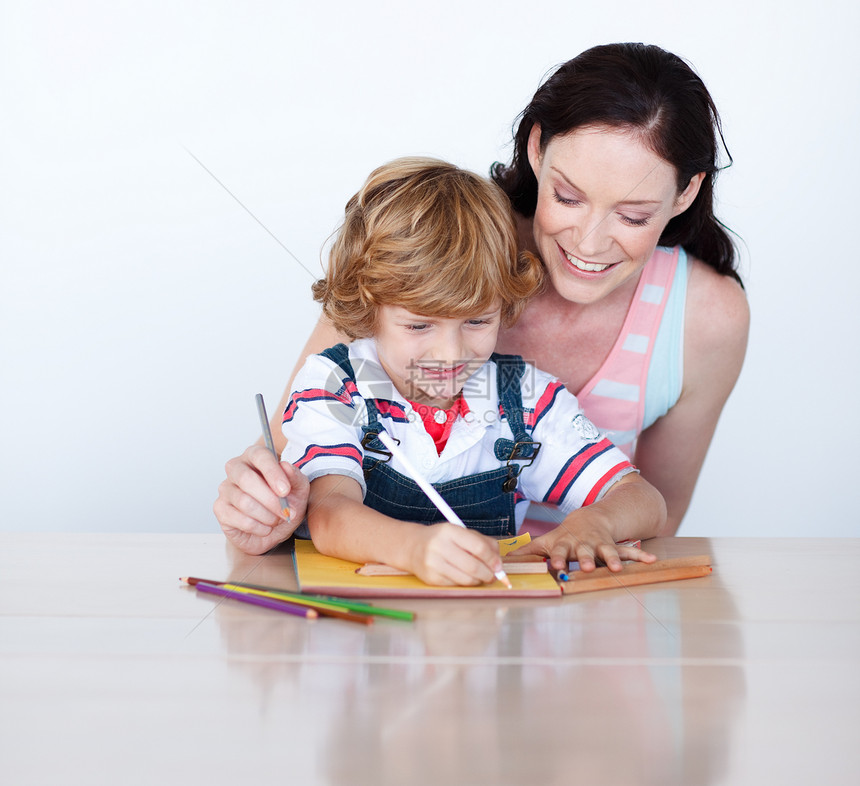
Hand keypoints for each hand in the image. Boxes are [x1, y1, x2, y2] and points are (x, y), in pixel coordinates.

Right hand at [213, 445, 308, 554]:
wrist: (275, 529)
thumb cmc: (285, 503)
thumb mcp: (299, 489)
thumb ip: (295, 477)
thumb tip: (285, 466)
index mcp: (255, 456)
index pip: (259, 456)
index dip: (273, 473)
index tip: (285, 491)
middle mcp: (236, 469)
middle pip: (246, 479)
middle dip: (270, 499)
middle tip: (286, 512)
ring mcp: (226, 488)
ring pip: (244, 502)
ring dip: (267, 516)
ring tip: (276, 520)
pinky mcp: (220, 509)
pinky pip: (239, 519)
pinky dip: (258, 527)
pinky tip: (265, 528)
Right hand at [406, 523, 503, 585]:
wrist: (413, 546)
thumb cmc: (443, 539)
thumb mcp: (461, 532)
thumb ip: (483, 542)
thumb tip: (498, 562)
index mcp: (450, 530)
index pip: (478, 547)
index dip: (492, 559)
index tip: (499, 566)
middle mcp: (439, 546)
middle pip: (473, 566)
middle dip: (489, 574)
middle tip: (493, 576)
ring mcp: (433, 563)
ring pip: (466, 579)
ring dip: (479, 581)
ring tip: (481, 577)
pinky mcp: (431, 578)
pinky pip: (456, 585)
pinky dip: (465, 583)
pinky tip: (464, 577)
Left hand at [512, 513, 656, 572]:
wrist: (590, 519)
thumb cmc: (565, 536)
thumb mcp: (547, 541)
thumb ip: (528, 551)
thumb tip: (504, 559)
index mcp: (565, 544)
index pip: (558, 552)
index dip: (557, 558)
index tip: (555, 566)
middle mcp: (583, 545)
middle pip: (583, 552)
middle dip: (584, 559)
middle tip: (585, 567)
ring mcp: (600, 545)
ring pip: (607, 552)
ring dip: (611, 559)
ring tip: (617, 569)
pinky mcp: (615, 546)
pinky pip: (630, 552)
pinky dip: (641, 556)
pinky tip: (652, 561)